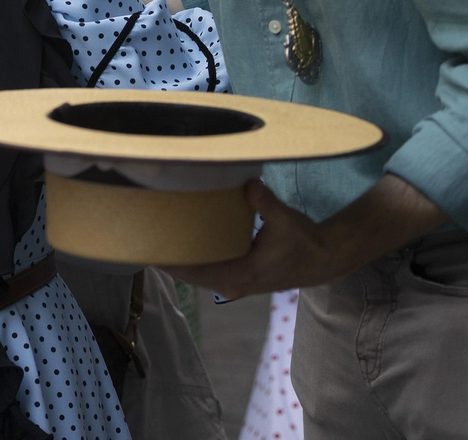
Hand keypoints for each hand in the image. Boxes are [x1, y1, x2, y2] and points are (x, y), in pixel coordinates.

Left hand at [164, 176, 446, 297]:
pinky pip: (206, 268)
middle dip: (167, 256)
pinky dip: (192, 257)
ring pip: (196, 273)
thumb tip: (249, 184)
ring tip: (155, 235)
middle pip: (189, 274)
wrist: (323, 259)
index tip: (146, 246)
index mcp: (240, 275)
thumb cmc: (304, 242)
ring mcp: (234, 283)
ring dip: (178, 258)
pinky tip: (181, 239)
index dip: (169, 262)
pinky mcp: (238, 276)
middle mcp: (232, 284)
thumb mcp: (286, 221)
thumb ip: (266, 204)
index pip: (194, 272)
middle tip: (144, 233)